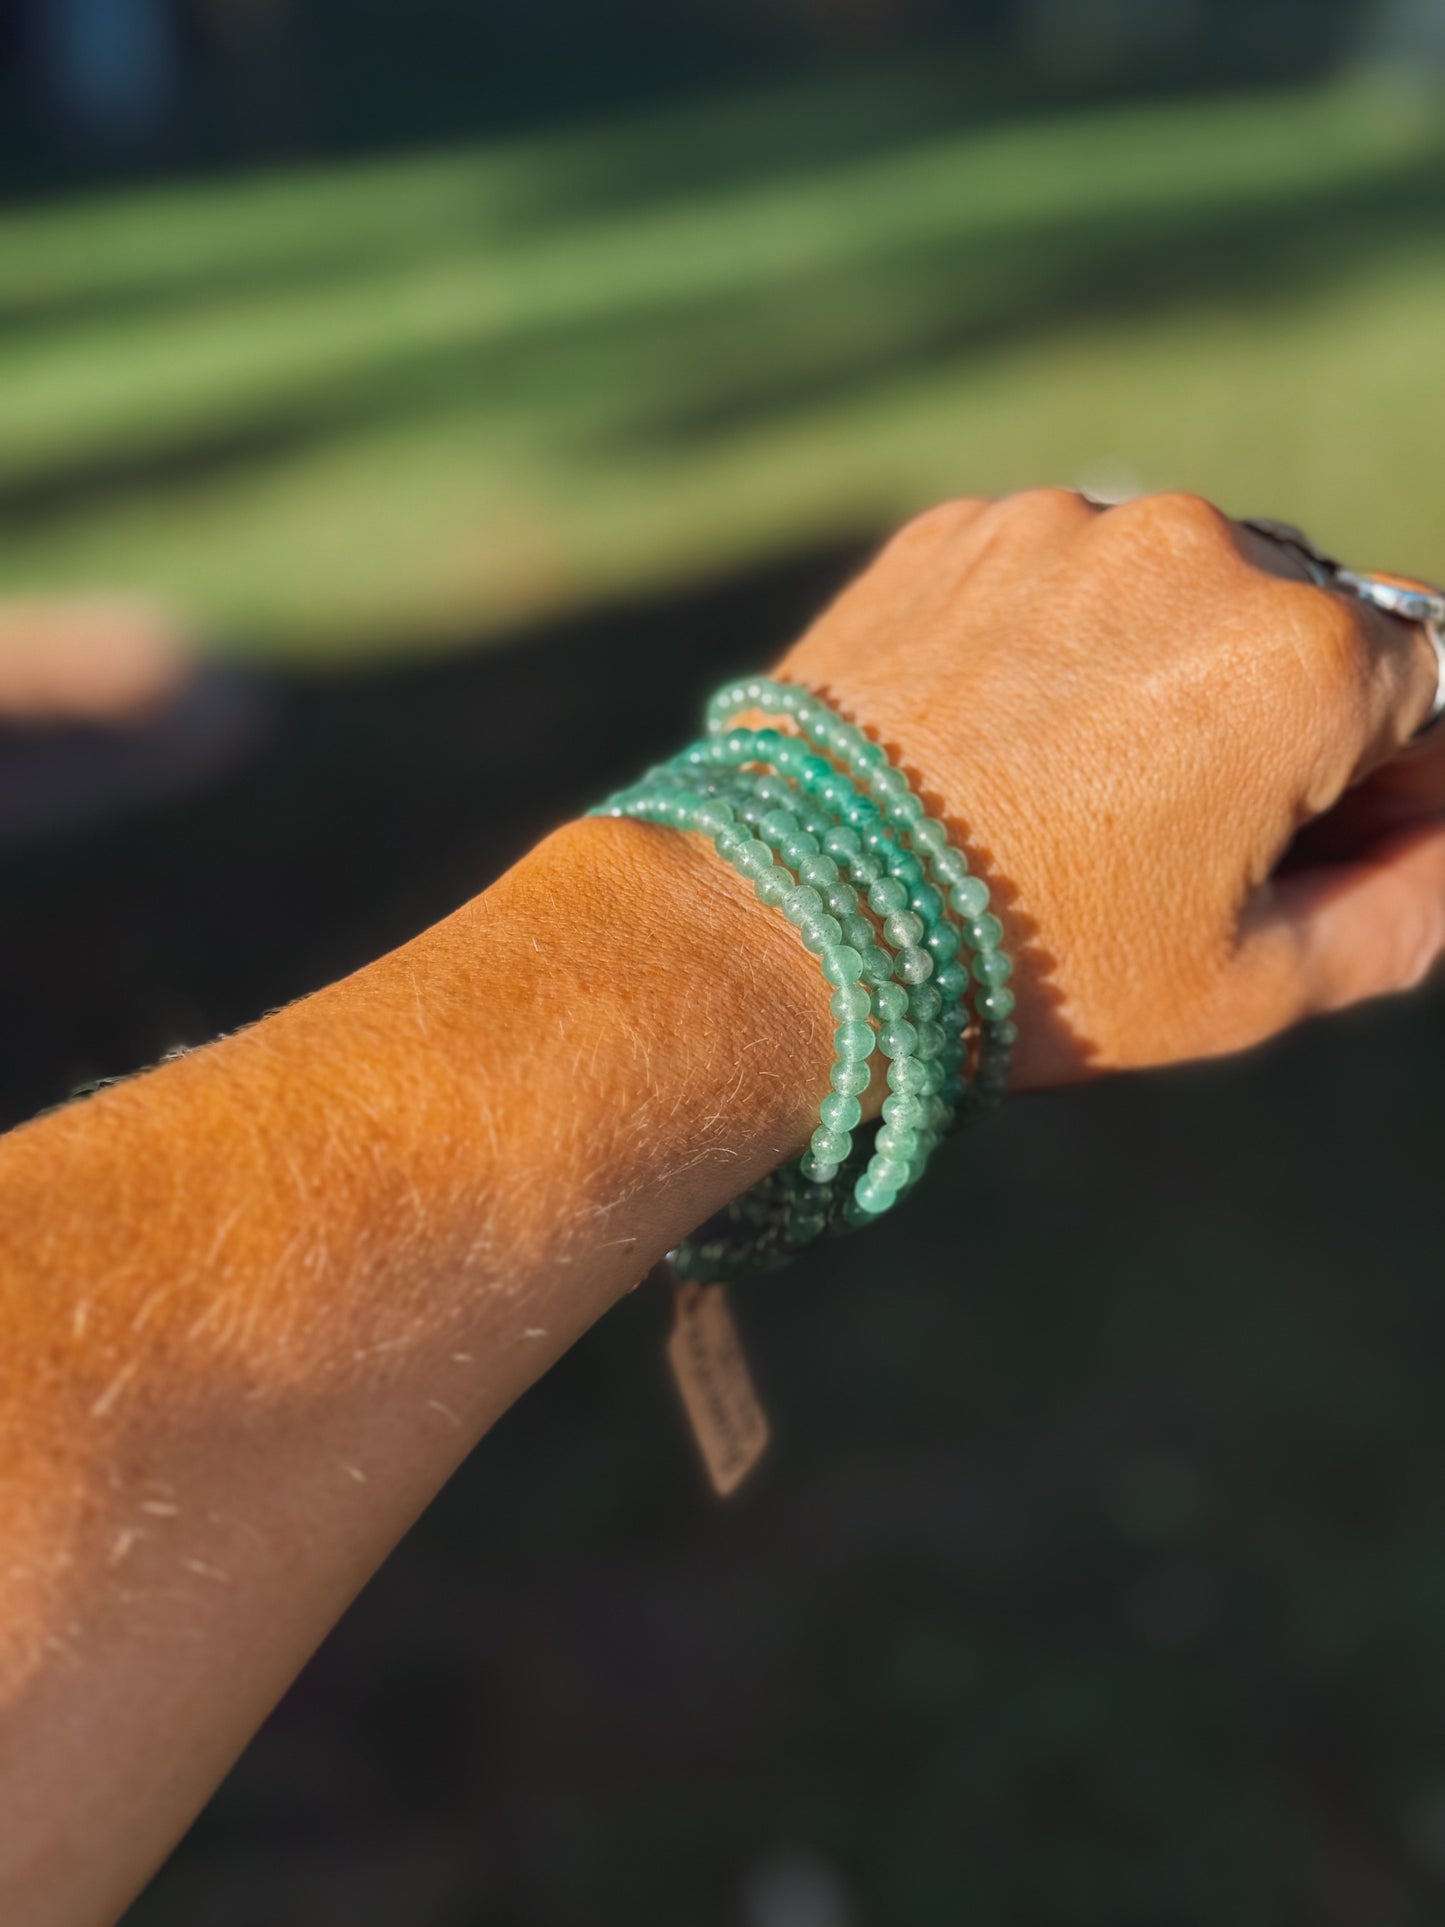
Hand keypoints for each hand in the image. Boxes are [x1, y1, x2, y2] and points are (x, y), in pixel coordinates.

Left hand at [774, 489, 1444, 1087]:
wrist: (792, 922)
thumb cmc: (1037, 973)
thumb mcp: (1254, 987)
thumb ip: (1411, 908)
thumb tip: (1441, 832)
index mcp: (1304, 660)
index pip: (1429, 685)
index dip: (1387, 772)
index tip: (1312, 834)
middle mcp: (1199, 548)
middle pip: (1305, 623)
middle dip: (1279, 712)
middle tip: (1176, 823)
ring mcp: (1066, 524)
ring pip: (1174, 586)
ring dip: (1160, 663)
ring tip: (1067, 784)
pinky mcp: (959, 528)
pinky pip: (1056, 570)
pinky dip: (1053, 636)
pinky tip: (994, 736)